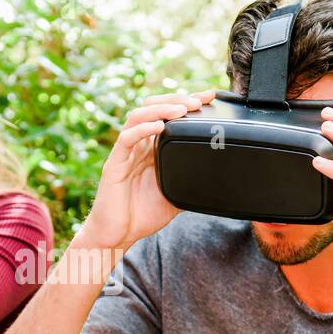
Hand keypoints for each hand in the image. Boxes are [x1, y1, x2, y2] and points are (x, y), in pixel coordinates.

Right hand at [79, 89, 216, 249]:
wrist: (116, 236)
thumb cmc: (141, 216)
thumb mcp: (175, 196)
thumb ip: (190, 183)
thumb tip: (218, 181)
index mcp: (151, 149)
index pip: (167, 116)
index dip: (186, 102)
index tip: (209, 97)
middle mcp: (138, 145)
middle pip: (153, 107)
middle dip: (176, 99)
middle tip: (198, 100)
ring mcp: (125, 153)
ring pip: (139, 117)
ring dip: (161, 108)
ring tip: (182, 109)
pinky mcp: (114, 164)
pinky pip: (126, 139)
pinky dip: (143, 129)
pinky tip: (158, 125)